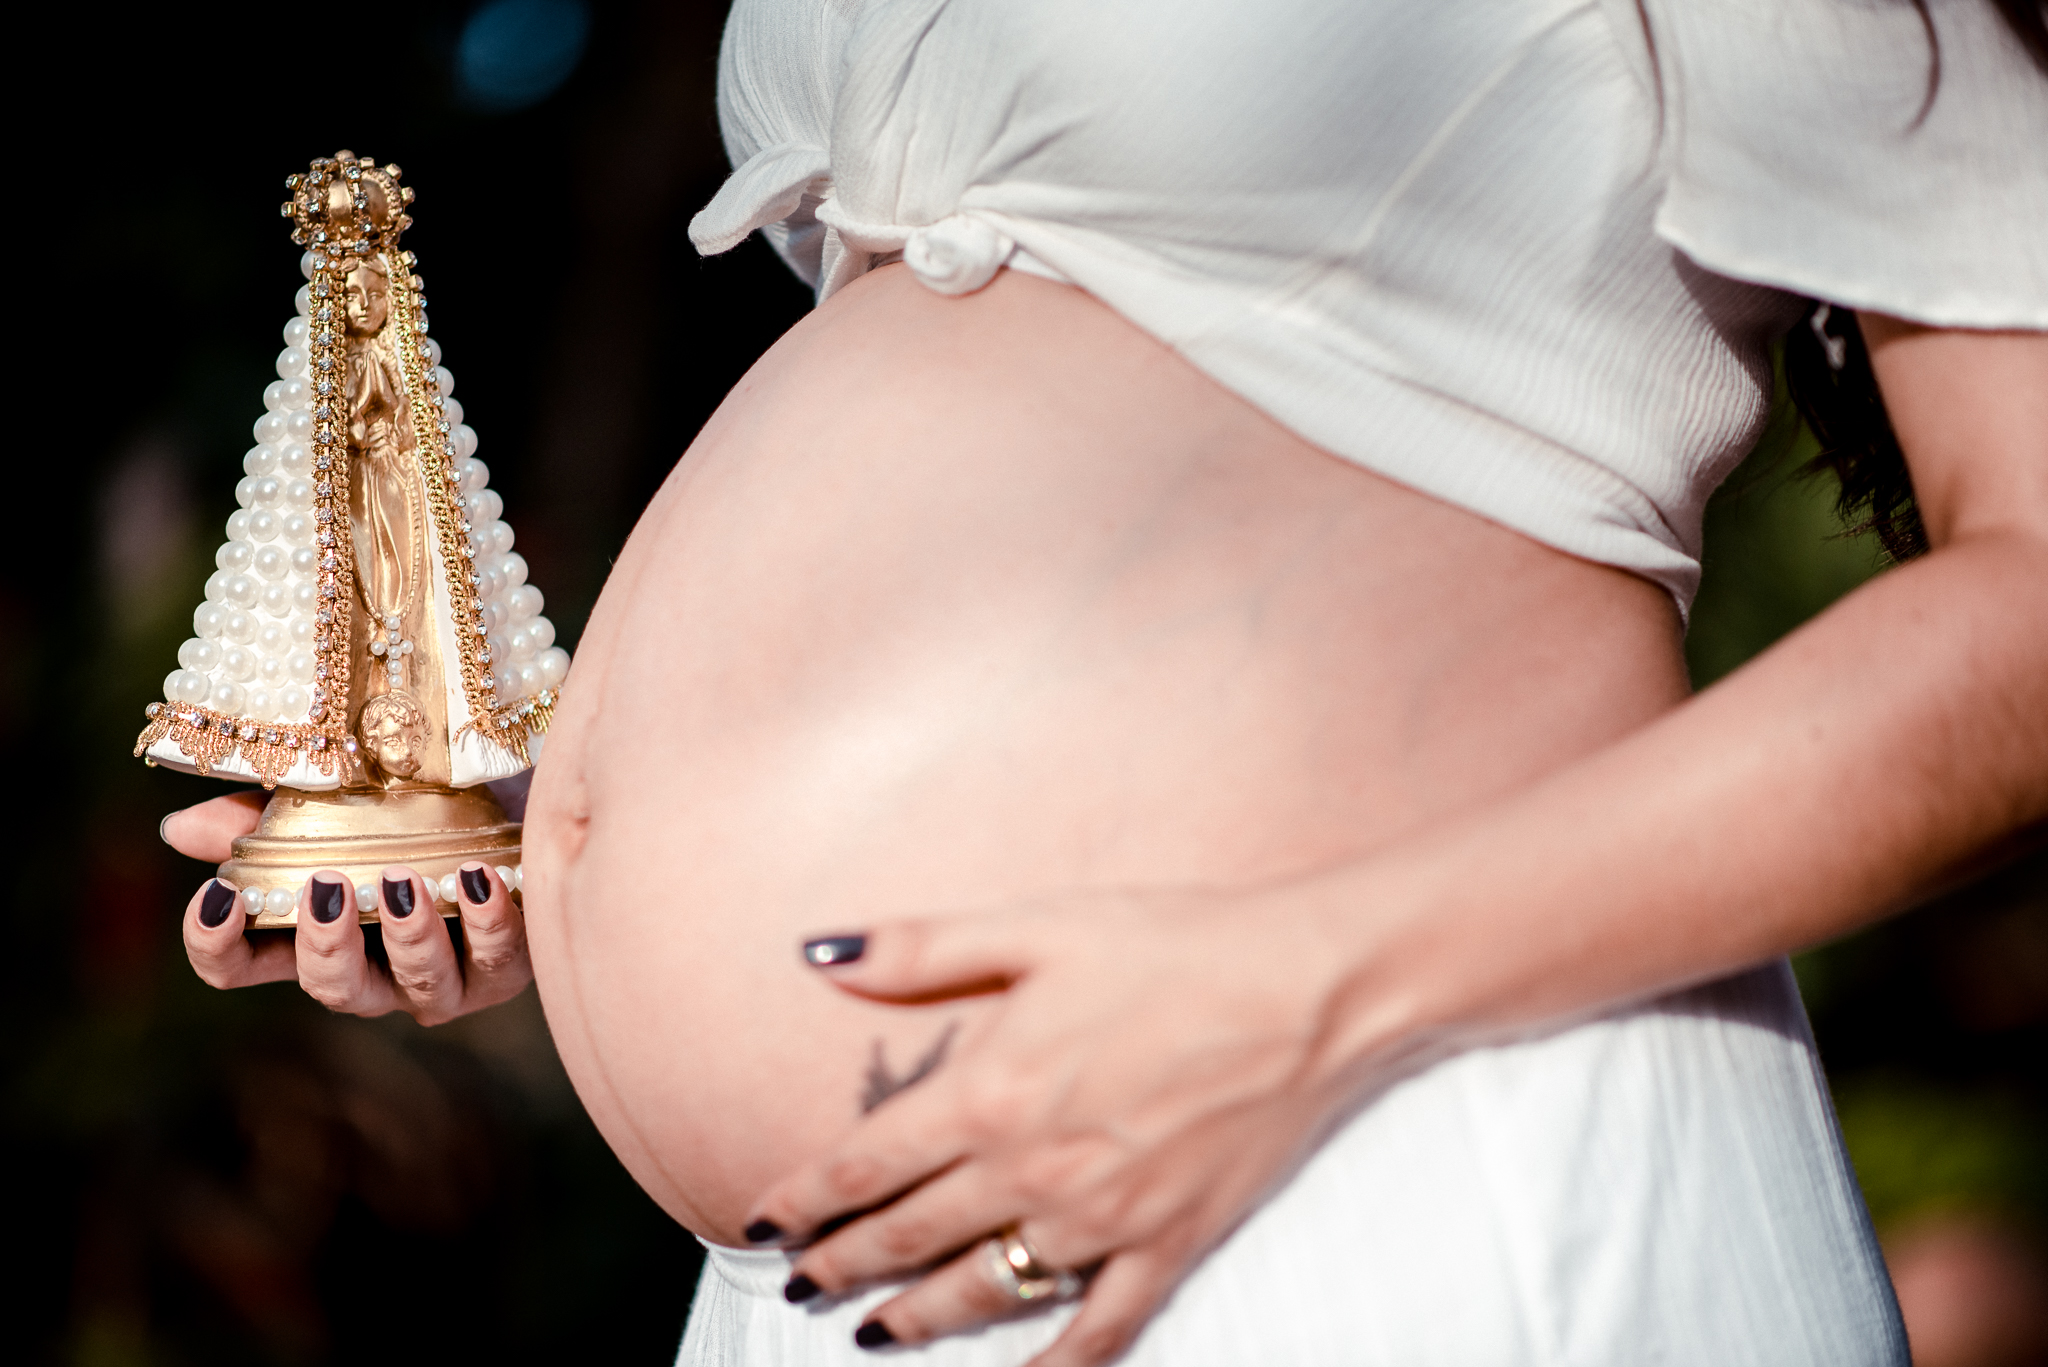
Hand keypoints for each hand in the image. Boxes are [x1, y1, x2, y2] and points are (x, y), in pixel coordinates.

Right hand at [166, 792, 533, 1023]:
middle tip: (325, 889)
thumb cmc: (412, 806)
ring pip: (418, 984)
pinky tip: (479, 878)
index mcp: (317, 932)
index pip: (240, 964)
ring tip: (403, 881)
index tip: (215, 898)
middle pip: (331, 987)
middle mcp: (374, 969)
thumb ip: (264, 814)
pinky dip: (487, 921)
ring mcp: (442, 978)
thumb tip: (181, 828)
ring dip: (408, 935)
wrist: (512, 794)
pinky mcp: (505, 967)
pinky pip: (499, 959)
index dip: (216, 947)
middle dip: (325, 946)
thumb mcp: (338, 798)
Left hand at [748, 891, 1365, 1366]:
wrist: (1308, 989)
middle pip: (910, 1238)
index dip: (804, 1201)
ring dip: (919, 1317)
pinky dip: (1059, 1363)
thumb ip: (921, 948)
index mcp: (989, 1091)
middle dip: (844, 1266)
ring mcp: (1101, 1218)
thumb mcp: (1037, 926)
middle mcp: (1030, 1169)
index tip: (761, 1226)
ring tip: (876, 1335)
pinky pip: (1101, 1327)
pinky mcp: (1168, 1242)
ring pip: (987, 1290)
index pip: (865, 1166)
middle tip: (801, 1287)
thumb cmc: (1173, 944)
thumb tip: (819, 953)